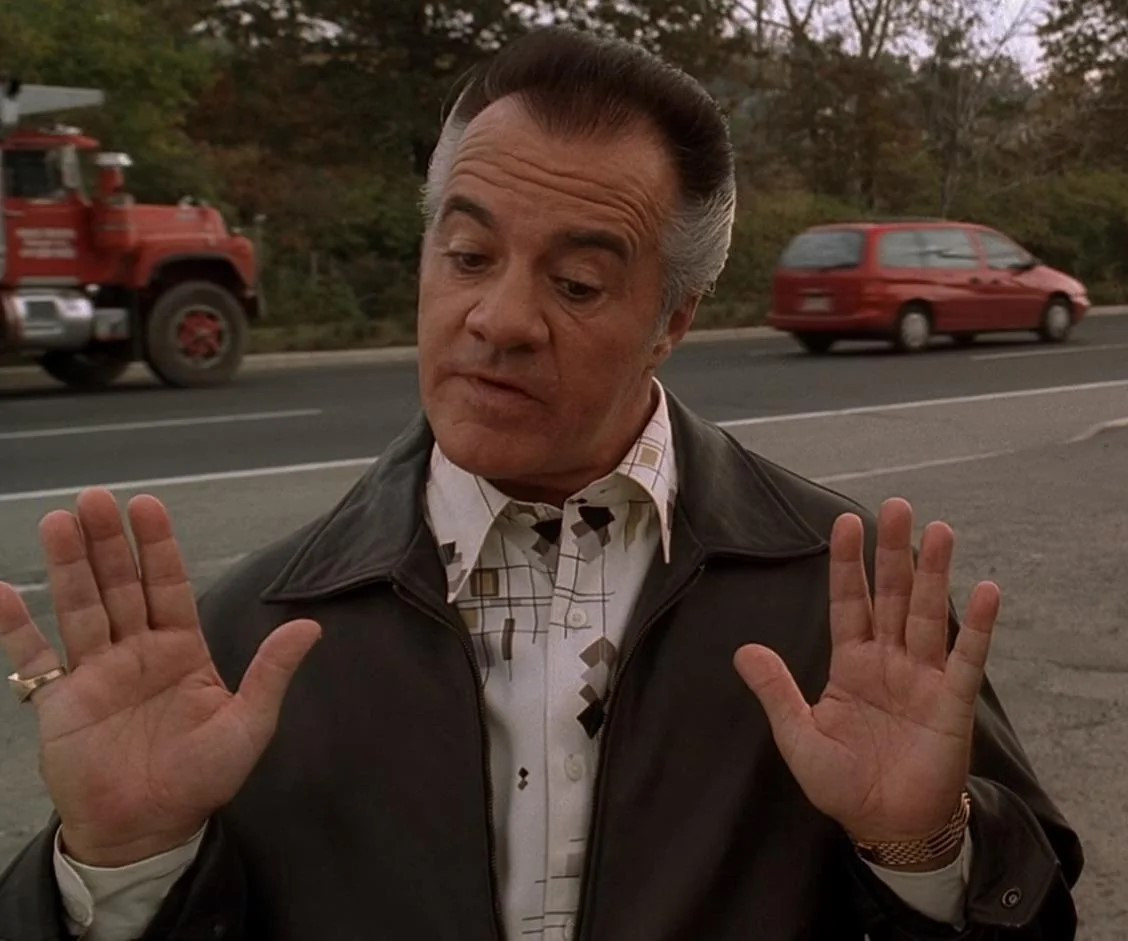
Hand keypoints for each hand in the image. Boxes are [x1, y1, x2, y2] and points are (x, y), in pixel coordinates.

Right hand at [0, 488, 319, 866]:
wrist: (148, 830)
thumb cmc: (201, 778)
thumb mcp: (248, 726)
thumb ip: (271, 673)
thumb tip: (310, 626)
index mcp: (182, 649)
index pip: (168, 585)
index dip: (158, 547)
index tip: (148, 506)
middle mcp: (137, 651)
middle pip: (120, 585)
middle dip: (109, 543)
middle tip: (95, 499)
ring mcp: (95, 672)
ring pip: (80, 606)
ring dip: (69, 565)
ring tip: (58, 521)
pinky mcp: (59, 701)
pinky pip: (34, 658)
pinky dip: (14, 627)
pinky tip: (0, 591)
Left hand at [734, 498, 997, 846]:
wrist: (887, 827)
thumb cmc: (843, 784)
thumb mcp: (799, 737)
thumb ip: (777, 692)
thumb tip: (744, 650)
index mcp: (852, 664)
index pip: (849, 602)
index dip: (849, 564)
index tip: (848, 522)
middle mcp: (890, 660)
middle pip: (893, 595)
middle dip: (894, 552)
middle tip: (897, 507)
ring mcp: (924, 678)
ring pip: (930, 615)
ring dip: (935, 574)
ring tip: (939, 530)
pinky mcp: (952, 704)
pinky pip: (967, 660)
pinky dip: (978, 627)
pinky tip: (986, 590)